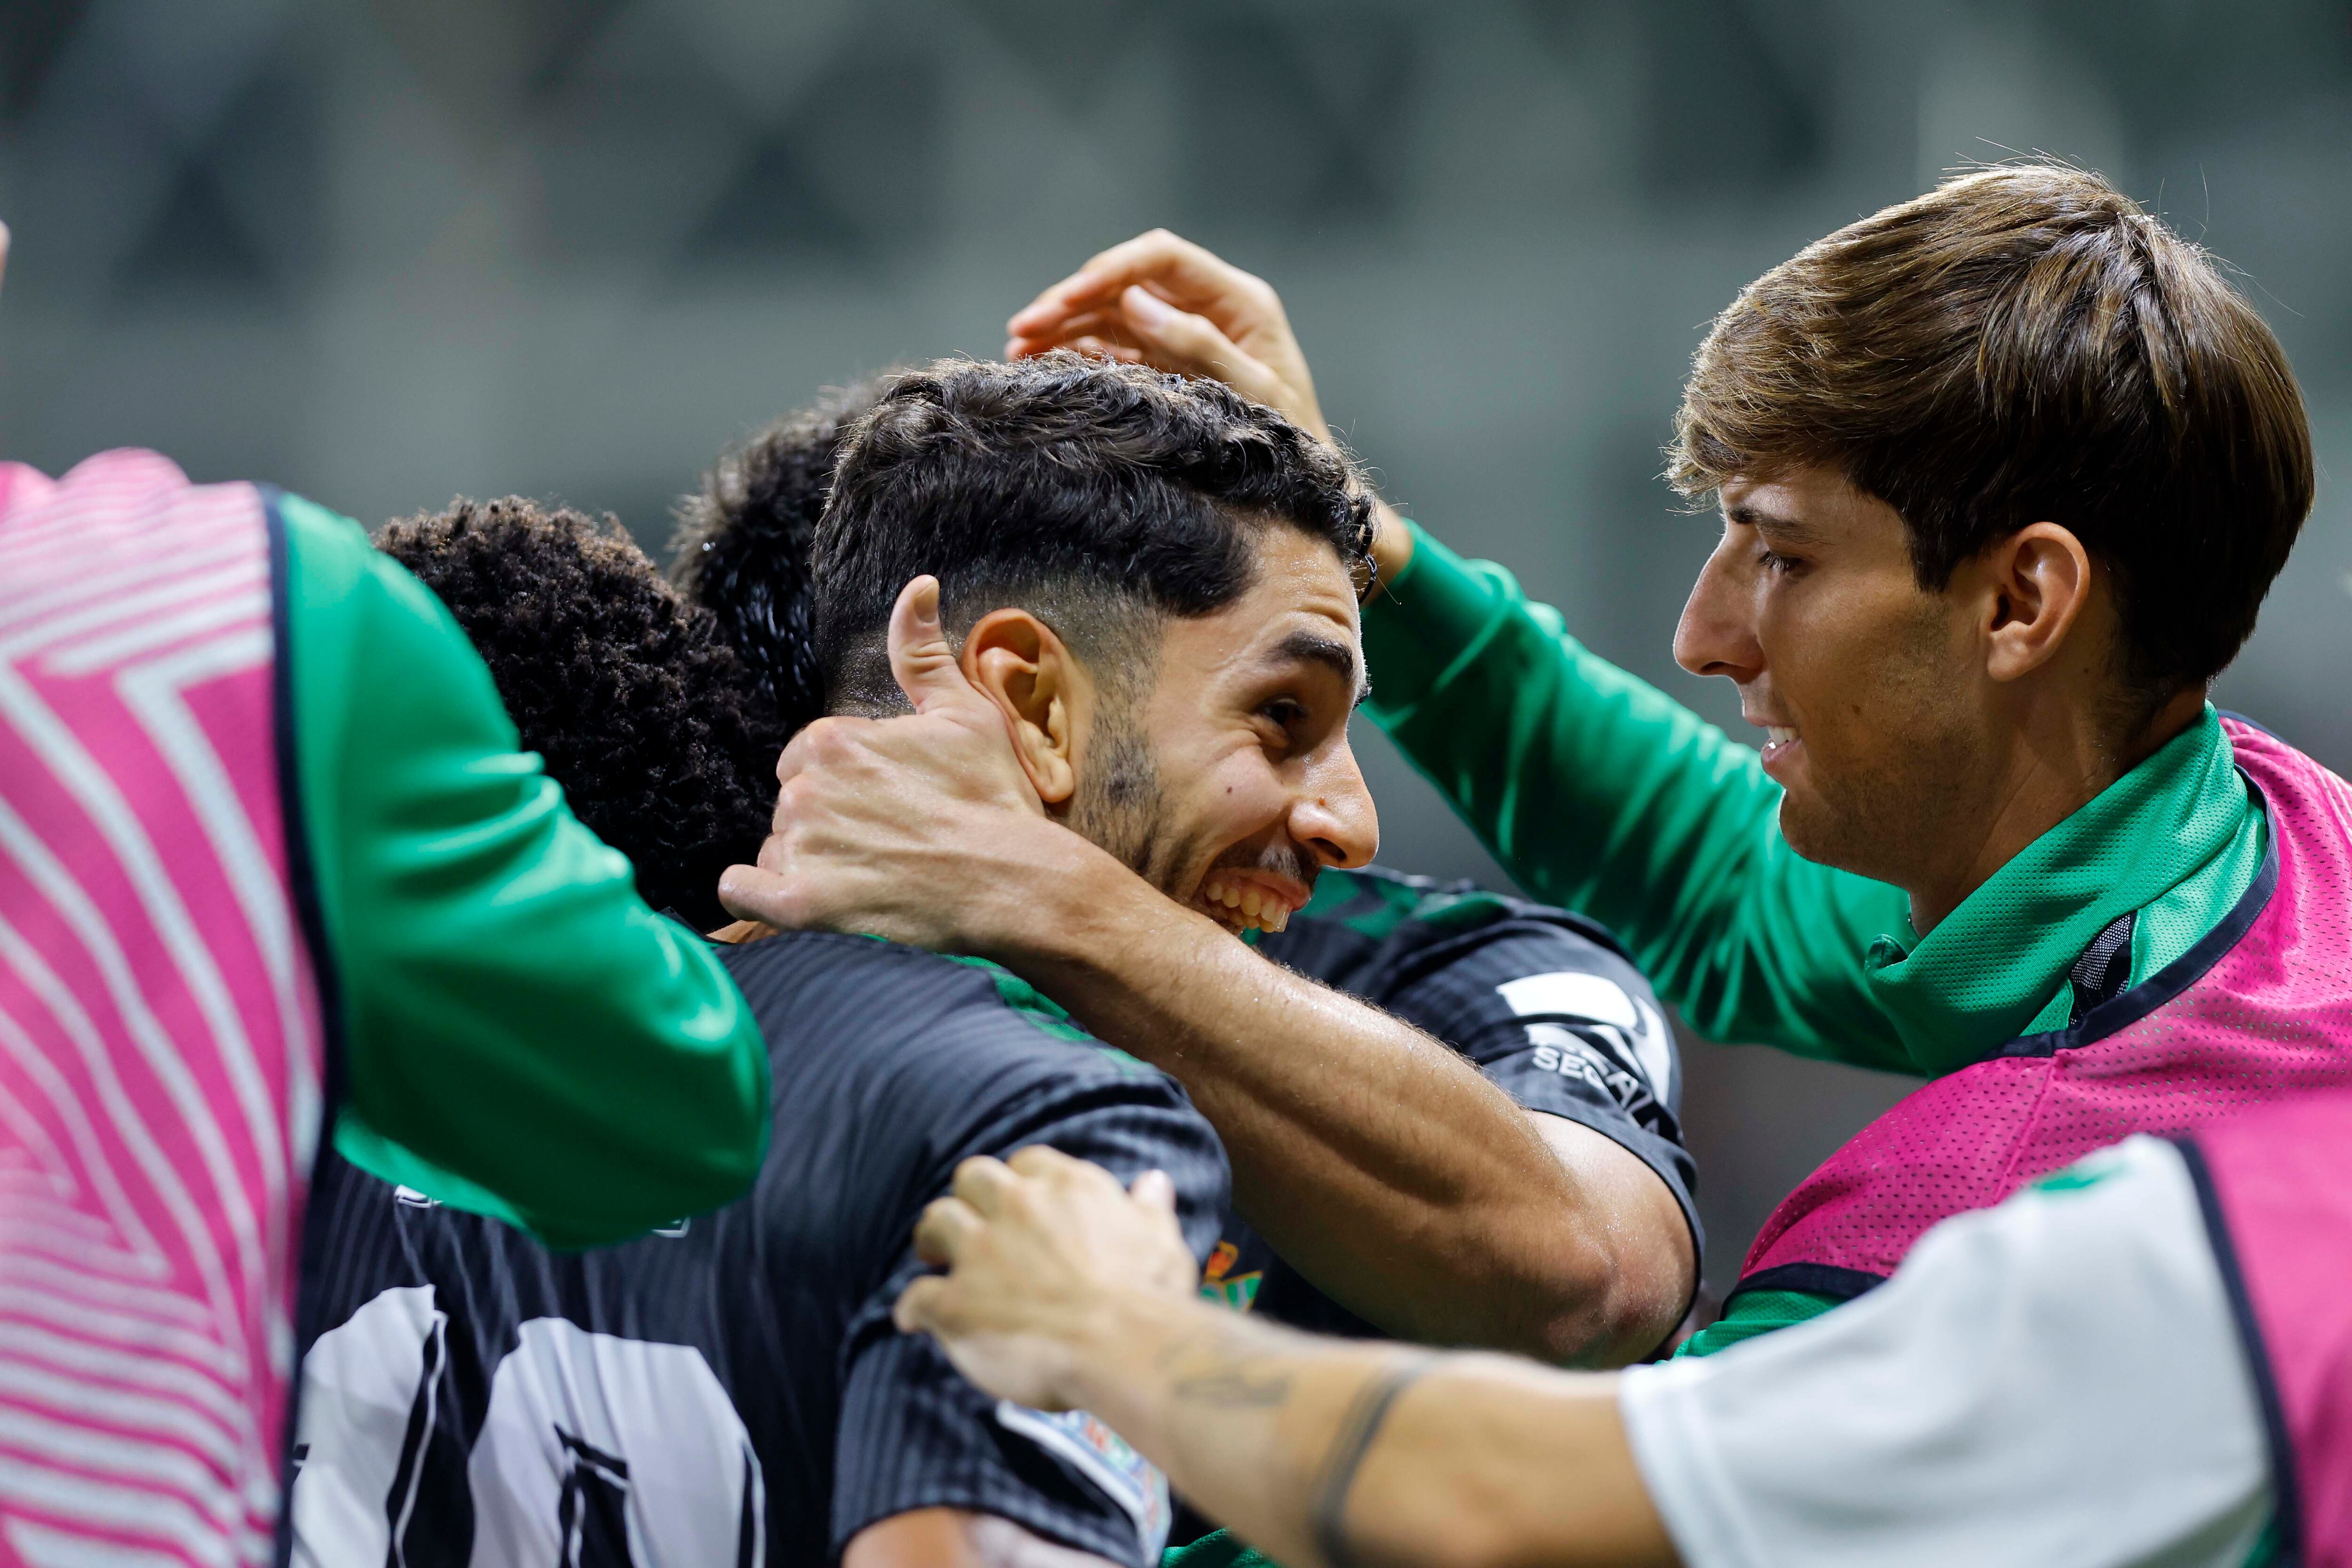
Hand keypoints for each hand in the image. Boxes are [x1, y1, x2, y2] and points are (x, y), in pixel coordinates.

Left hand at [718, 576, 1069, 948]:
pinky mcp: (800, 904)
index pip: (808, 758)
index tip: (889, 803)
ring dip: (808, 862)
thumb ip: (922, 653)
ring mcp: (800, 846)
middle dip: (827, 820)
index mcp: (833, 738)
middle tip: (885, 841)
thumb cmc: (993, 800)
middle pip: (792, 803)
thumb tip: (917, 586)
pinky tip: (797, 898)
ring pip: (776, 848)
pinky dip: (758, 895)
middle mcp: (804, 787)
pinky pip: (740, 891)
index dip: (848, 782)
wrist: (1014, 884)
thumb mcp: (965, 713)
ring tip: (871, 876)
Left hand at [895, 1146, 1196, 1410]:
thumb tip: (1153, 1181)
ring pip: (936, 1221)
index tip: (1021, 1203)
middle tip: (971, 1225)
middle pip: (973, 1178)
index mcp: (1066, 1187)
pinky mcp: (956, 1303)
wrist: (1124, 1346)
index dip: (1020, 1184)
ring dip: (933, 1237)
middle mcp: (1017, 1208)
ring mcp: (981, 1252)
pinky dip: (911, 1309)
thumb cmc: (1149, 1295)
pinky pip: (915, 1296)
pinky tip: (913, 1320)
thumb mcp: (1159, 1239)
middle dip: (968, 1198)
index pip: (1027, 1164)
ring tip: (934, 1258)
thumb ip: (1147, 1208)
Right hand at [1006, 230, 1412, 584]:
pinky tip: (1040, 362)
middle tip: (1022, 326)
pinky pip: (1113, 345)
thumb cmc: (1294, 440)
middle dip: (1071, 298)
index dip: (1111, 269)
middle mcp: (1207, 307)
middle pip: (1127, 281)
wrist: (1306, 485)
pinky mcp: (1164, 362)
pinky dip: (1076, 351)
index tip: (1066, 296)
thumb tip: (1136, 303)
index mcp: (1239, 300)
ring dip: (1063, 325)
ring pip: (1111, 312)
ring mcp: (1182, 333)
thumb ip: (1201, 345)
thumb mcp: (1257, 394)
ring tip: (1017, 346)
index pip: (1162, 258)